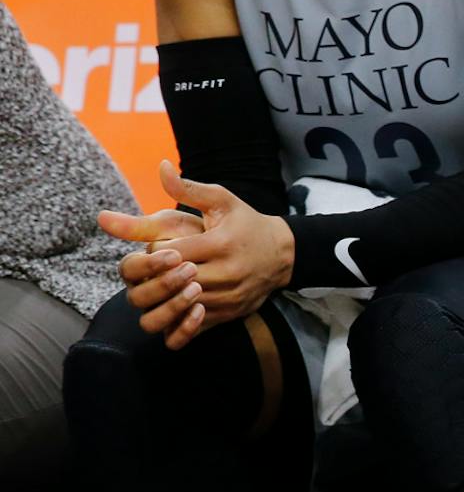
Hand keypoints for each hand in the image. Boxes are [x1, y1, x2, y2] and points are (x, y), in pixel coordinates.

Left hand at [98, 160, 293, 347]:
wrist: (283, 254)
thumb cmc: (246, 223)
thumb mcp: (221, 200)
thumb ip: (186, 188)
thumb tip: (161, 167)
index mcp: (219, 244)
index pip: (169, 253)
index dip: (155, 252)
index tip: (156, 247)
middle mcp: (226, 273)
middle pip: (171, 282)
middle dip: (155, 275)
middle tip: (152, 267)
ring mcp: (228, 297)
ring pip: (180, 306)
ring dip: (164, 297)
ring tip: (161, 285)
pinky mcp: (229, 314)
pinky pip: (193, 325)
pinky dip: (179, 317)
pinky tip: (175, 303)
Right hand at [106, 205, 208, 346]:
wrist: (243, 253)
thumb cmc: (204, 234)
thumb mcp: (178, 225)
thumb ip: (145, 222)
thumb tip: (102, 216)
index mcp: (141, 267)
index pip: (128, 270)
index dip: (148, 264)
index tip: (175, 254)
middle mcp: (146, 291)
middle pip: (136, 299)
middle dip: (162, 285)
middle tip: (192, 270)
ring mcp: (163, 311)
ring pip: (150, 322)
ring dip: (170, 308)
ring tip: (197, 289)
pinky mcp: (182, 327)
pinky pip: (173, 341)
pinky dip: (183, 329)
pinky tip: (201, 310)